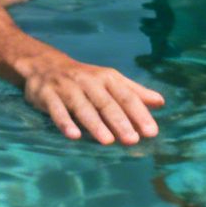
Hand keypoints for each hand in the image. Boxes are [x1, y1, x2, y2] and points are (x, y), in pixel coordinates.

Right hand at [21, 60, 164, 144]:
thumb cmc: (85, 79)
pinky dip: (65, 123)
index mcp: (107, 78)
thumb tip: (160, 102)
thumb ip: (134, 92)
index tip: (152, 132)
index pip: (127, 97)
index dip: (139, 114)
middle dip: (120, 122)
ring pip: (83, 107)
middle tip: (132, 140)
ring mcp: (68, 88)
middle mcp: (89, 82)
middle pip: (106, 103)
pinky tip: (74, 136)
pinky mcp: (48, 95)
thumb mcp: (111, 81)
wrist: (45, 65)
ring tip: (107, 141)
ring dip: (95, 124)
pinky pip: (57, 110)